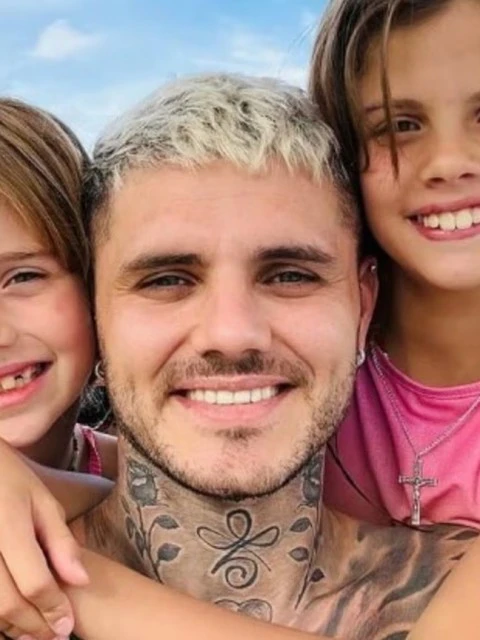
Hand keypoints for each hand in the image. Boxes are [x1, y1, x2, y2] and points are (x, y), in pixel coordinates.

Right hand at [0, 439, 88, 639]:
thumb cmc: (12, 481)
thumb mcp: (43, 501)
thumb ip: (61, 542)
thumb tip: (81, 581)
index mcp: (9, 524)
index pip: (34, 580)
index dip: (53, 607)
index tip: (68, 625)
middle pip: (7, 603)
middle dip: (34, 626)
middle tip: (55, 636)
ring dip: (12, 629)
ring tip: (35, 635)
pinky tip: (11, 622)